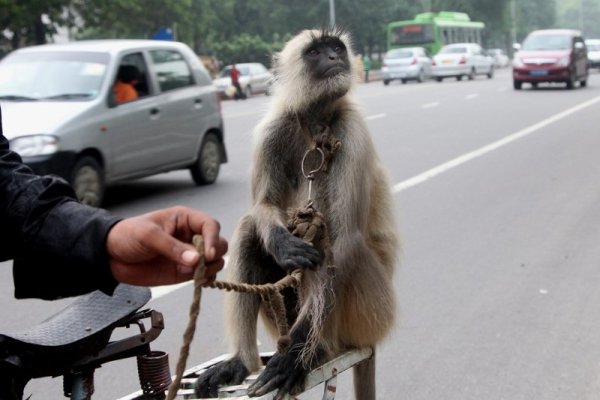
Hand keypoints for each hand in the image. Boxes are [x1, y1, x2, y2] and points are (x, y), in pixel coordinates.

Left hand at [106, 206, 227, 286]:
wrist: (110, 256)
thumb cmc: (128, 235)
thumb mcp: (148, 235)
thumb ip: (172, 247)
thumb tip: (195, 259)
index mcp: (185, 219)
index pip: (210, 225)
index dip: (213, 239)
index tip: (208, 254)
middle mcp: (191, 236)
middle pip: (219, 243)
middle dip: (215, 254)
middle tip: (201, 264)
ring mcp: (189, 255)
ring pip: (215, 261)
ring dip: (211, 269)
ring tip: (196, 274)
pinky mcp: (184, 271)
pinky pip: (204, 275)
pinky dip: (206, 280)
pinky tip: (200, 282)